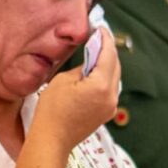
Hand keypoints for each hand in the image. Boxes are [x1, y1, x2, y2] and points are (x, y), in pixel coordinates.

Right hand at [31, 26, 120, 151]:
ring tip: (96, 53)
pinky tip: (95, 72)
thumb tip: (90, 63)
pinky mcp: (106, 113)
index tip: (101, 28)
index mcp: (101, 85)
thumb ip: (82, 68)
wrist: (52, 139)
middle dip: (108, 50)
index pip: (108, 55)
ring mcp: (110, 106)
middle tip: (99, 37)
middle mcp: (111, 96)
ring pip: (114, 78)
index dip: (105, 39)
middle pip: (115, 66)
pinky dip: (105, 78)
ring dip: (107, 64)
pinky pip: (110, 89)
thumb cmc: (52, 110)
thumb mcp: (63, 80)